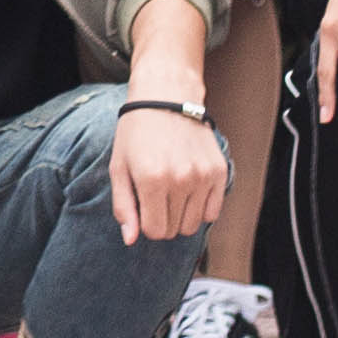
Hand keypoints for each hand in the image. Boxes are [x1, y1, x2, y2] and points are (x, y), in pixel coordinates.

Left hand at [109, 103, 228, 244]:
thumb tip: (131, 240)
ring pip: (194, 225)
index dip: (146, 224)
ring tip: (171, 191)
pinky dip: (201, 208)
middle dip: (163, 220)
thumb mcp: (119, 166)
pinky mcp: (219, 172)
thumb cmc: (136, 132)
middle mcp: (180, 180)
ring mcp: (203, 176)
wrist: (166, 96)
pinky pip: (213, 212)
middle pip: (174, 230)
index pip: (154, 231)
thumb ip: (124, 206)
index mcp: (151, 179)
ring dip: (181, 215)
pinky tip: (188, 189)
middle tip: (155, 196)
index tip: (143, 206)